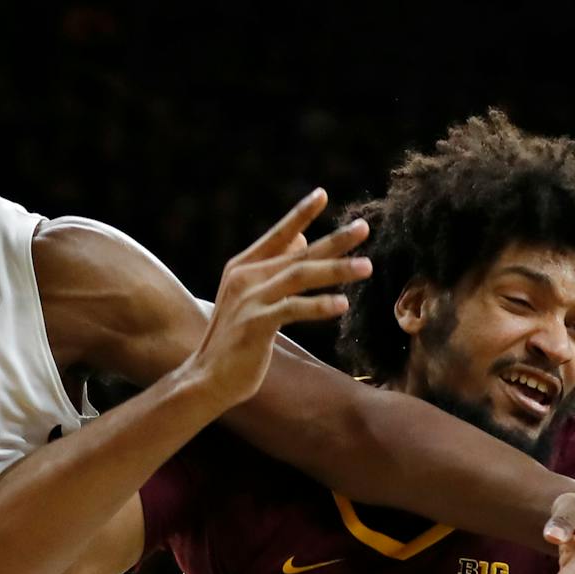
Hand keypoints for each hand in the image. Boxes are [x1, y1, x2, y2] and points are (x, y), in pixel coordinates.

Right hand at [180, 190, 371, 409]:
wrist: (208, 378)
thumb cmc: (236, 341)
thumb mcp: (251, 298)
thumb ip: (274, 269)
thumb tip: (302, 240)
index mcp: (243, 267)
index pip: (278, 234)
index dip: (300, 214)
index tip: (322, 195)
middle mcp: (245, 277)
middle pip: (297, 252)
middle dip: (334, 240)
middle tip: (363, 227)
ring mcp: (249, 299)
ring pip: (300, 275)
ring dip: (336, 269)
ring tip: (366, 266)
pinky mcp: (255, 324)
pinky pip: (294, 309)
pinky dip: (319, 305)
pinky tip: (342, 304)